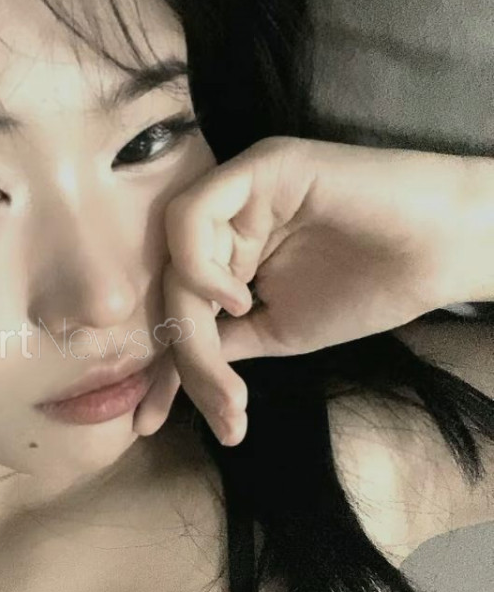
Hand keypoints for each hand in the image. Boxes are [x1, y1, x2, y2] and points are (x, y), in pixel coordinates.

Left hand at [133, 135, 467, 444]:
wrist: (442, 253)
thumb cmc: (372, 286)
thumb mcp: (279, 331)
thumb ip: (222, 343)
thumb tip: (167, 374)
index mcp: (227, 251)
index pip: (174, 305)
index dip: (159, 365)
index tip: (148, 423)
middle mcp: (225, 218)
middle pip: (170, 287)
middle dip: (184, 360)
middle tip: (227, 410)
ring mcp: (238, 191)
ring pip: (174, 259)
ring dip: (191, 327)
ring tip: (236, 371)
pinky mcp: (257, 168)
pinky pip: (193, 215)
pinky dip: (200, 266)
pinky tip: (237, 301)